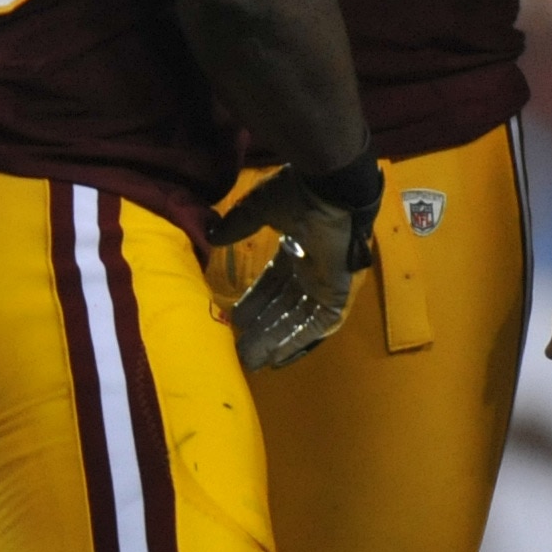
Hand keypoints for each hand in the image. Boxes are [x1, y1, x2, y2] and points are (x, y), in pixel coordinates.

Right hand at [211, 156, 381, 369]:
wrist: (331, 192)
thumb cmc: (300, 194)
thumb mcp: (261, 208)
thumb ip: (239, 224)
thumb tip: (214, 237)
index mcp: (297, 248)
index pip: (272, 283)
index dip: (255, 303)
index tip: (236, 320)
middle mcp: (311, 269)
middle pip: (283, 306)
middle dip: (261, 329)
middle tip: (238, 350)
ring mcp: (325, 283)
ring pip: (297, 319)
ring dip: (275, 339)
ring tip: (250, 360)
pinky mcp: (337, 294)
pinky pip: (318, 325)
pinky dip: (298, 340)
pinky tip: (277, 356)